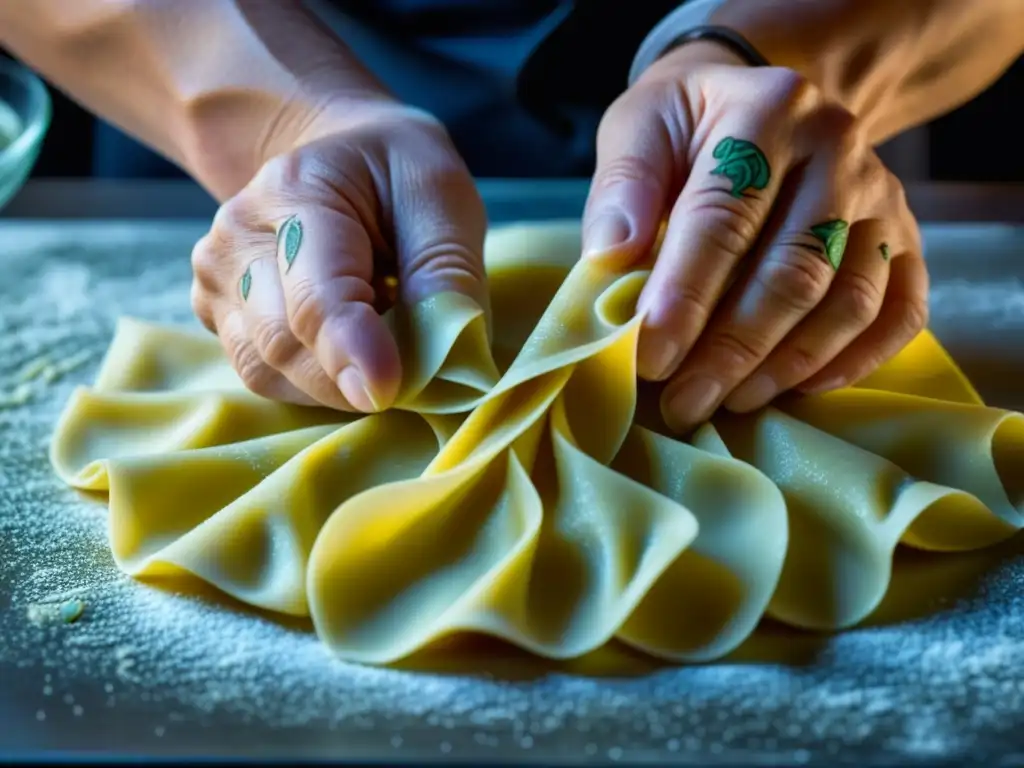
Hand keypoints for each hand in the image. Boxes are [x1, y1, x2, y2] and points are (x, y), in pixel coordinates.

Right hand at [190, 98, 487, 411]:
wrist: (331, 156)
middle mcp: (236, 238)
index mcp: (295, 192)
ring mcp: (217, 280)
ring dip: (334, 384)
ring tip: (379, 339)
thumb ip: (446, 275)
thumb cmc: (394, 175)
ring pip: (268, 372)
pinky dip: (316, 382)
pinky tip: (346, 345)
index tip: (385, 391)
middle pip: (284, 344)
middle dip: (351, 376)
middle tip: (414, 369)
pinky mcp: (217, 315)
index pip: (315, 293)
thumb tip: (447, 360)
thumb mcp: (441, 197)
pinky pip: (266, 377)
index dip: (350, 348)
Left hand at [582, 41, 927, 432]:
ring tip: (731, 402)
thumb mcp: (638, 129)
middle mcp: (838, 147)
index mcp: (766, 111)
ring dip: (788, 365)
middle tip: (685, 403)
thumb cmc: (689, 127)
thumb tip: (610, 259)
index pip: (722, 219)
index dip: (684, 297)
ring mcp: (881, 195)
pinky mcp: (905, 237)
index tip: (649, 359)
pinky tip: (801, 388)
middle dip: (734, 350)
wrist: (764, 103)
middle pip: (794, 270)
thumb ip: (623, 189)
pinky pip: (900, 312)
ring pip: (850, 301)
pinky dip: (855, 360)